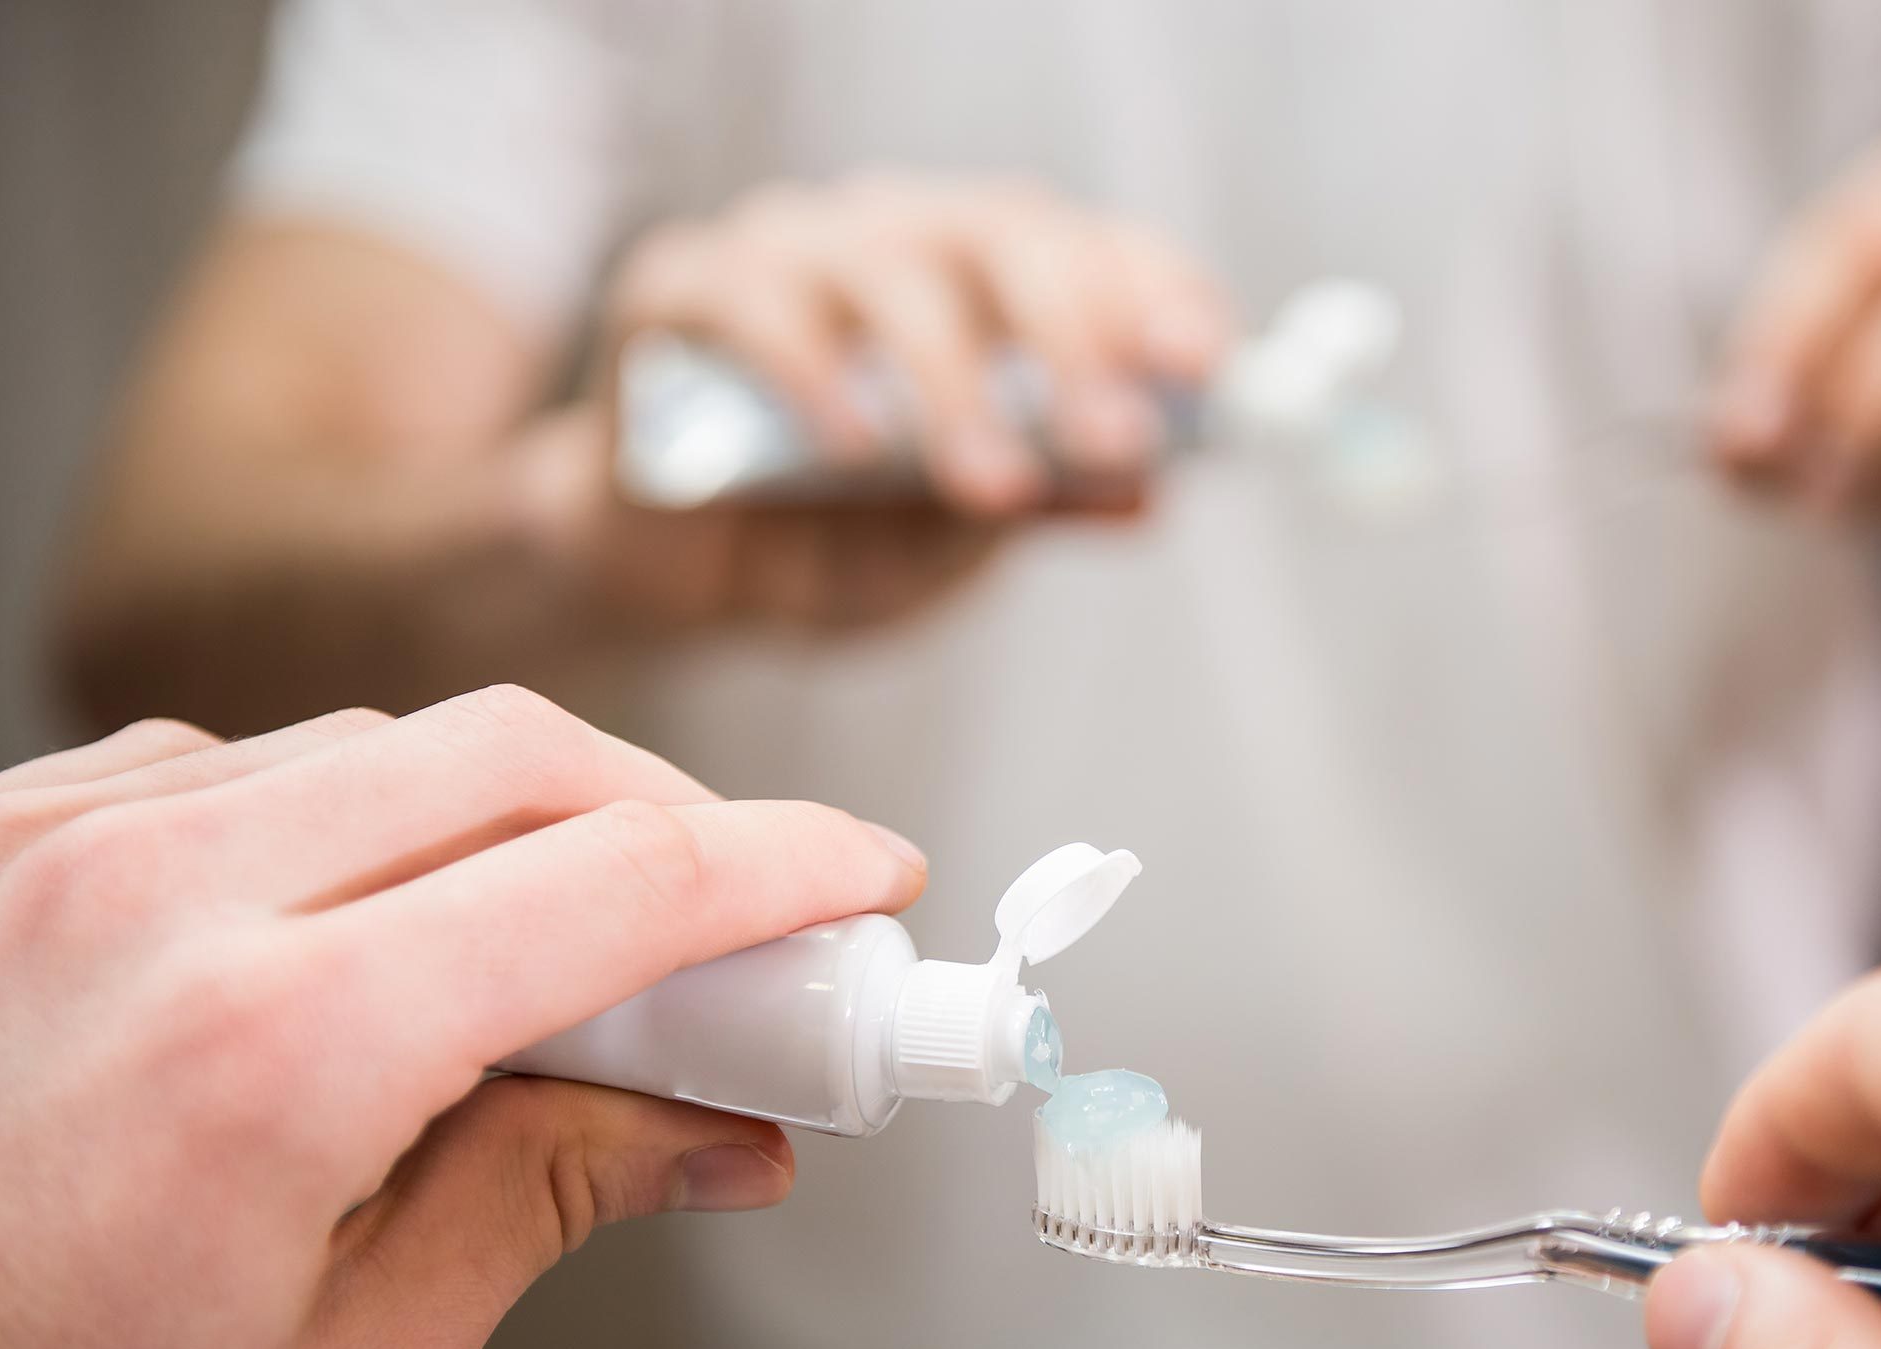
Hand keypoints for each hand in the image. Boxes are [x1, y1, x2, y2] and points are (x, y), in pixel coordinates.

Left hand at [0, 686, 926, 1348]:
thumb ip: (552, 1205)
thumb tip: (724, 1131)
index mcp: (269, 1053)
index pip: (617, 882)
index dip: (786, 864)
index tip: (865, 877)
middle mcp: (150, 901)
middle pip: (515, 756)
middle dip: (671, 815)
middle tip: (735, 920)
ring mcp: (49, 846)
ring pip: (378, 744)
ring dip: (509, 818)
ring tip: (546, 954)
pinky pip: (234, 763)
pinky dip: (353, 818)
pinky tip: (364, 924)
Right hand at [510, 172, 1229, 629]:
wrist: (676, 578)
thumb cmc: (828, 543)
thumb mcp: (952, 549)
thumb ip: (1038, 507)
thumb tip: (1150, 494)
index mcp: (987, 284)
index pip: (1091, 249)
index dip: (1155, 292)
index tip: (1204, 364)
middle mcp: (897, 239)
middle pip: (1004, 236)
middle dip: (1074, 336)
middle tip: (1116, 437)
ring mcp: (788, 253)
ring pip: (888, 268)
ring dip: (954, 378)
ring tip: (991, 479)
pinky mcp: (680, 288)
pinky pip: (754, 303)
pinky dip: (814, 373)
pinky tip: (856, 451)